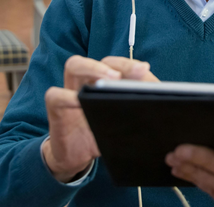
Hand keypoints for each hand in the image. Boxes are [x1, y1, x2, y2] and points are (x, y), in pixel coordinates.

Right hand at [43, 56, 158, 181]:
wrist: (79, 157)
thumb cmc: (104, 132)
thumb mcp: (124, 118)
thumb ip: (137, 102)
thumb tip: (158, 94)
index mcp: (104, 80)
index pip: (115, 63)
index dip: (128, 64)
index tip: (144, 70)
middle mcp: (87, 81)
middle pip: (101, 57)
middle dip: (111, 64)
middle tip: (124, 75)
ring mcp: (70, 92)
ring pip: (74, 66)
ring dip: (92, 68)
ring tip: (108, 80)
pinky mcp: (56, 109)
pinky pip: (55, 95)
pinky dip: (66, 97)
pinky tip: (79, 103)